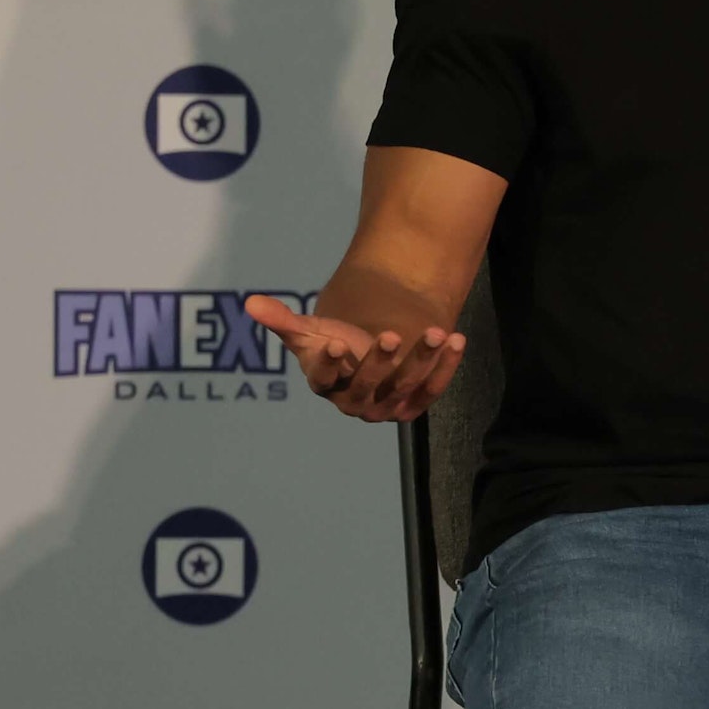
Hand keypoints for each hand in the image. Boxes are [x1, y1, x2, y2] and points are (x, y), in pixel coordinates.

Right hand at [244, 295, 464, 422]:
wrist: (368, 354)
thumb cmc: (333, 342)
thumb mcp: (308, 331)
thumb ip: (282, 320)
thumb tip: (250, 302)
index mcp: (326, 385)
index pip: (325, 379)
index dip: (330, 363)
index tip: (337, 342)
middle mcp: (356, 402)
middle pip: (369, 386)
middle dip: (381, 362)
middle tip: (390, 334)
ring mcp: (388, 405)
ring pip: (406, 386)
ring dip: (423, 360)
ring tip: (437, 331)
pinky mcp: (416, 402)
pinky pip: (433, 388)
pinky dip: (446, 365)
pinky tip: (457, 340)